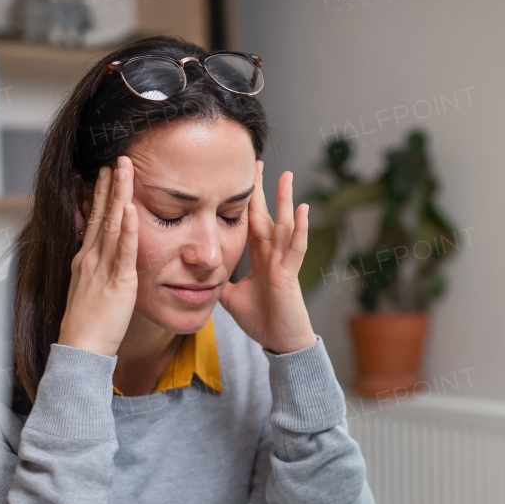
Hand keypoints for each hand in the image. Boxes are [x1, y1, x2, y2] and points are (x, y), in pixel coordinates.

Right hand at [57, 157, 138, 356]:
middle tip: (117, 160)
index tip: (105, 175)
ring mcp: (102, 268)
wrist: (80, 349)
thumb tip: (101, 263)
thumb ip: (96, 274)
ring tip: (124, 170)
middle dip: (109, 186)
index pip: (92, 220)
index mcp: (84, 261)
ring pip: (111, 224)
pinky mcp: (118, 282)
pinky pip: (124, 250)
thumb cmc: (87, 328)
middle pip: (100, 214)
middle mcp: (90, 259)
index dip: (99, 196)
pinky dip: (128, 227)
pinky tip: (130, 207)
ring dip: (119, 195)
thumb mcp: (89, 292)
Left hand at [220, 162, 317, 354]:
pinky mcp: (290, 274)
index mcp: (259, 258)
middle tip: (258, 162)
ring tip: (286, 175)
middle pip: (265, 215)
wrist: (280, 341)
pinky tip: (304, 209)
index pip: (250, 222)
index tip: (239, 180)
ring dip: (285, 200)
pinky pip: (296, 247)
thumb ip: (219, 282)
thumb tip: (200, 274)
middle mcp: (271, 254)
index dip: (244, 202)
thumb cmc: (261, 320)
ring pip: (284, 224)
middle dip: (261, 190)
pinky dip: (301, 228)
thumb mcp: (230, 297)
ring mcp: (283, 262)